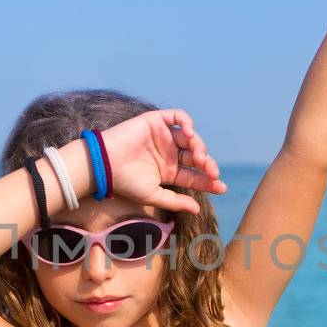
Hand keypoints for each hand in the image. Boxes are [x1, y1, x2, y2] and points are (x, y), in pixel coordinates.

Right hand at [100, 110, 226, 213]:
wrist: (105, 165)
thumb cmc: (126, 182)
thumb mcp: (153, 195)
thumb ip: (175, 201)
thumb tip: (198, 210)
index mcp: (169, 171)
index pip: (194, 175)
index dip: (209, 181)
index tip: (221, 188)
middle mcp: (169, 153)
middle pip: (196, 156)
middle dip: (207, 164)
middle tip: (211, 172)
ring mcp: (164, 136)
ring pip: (190, 138)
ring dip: (199, 146)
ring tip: (199, 157)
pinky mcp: (156, 121)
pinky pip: (178, 117)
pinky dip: (187, 123)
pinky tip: (189, 135)